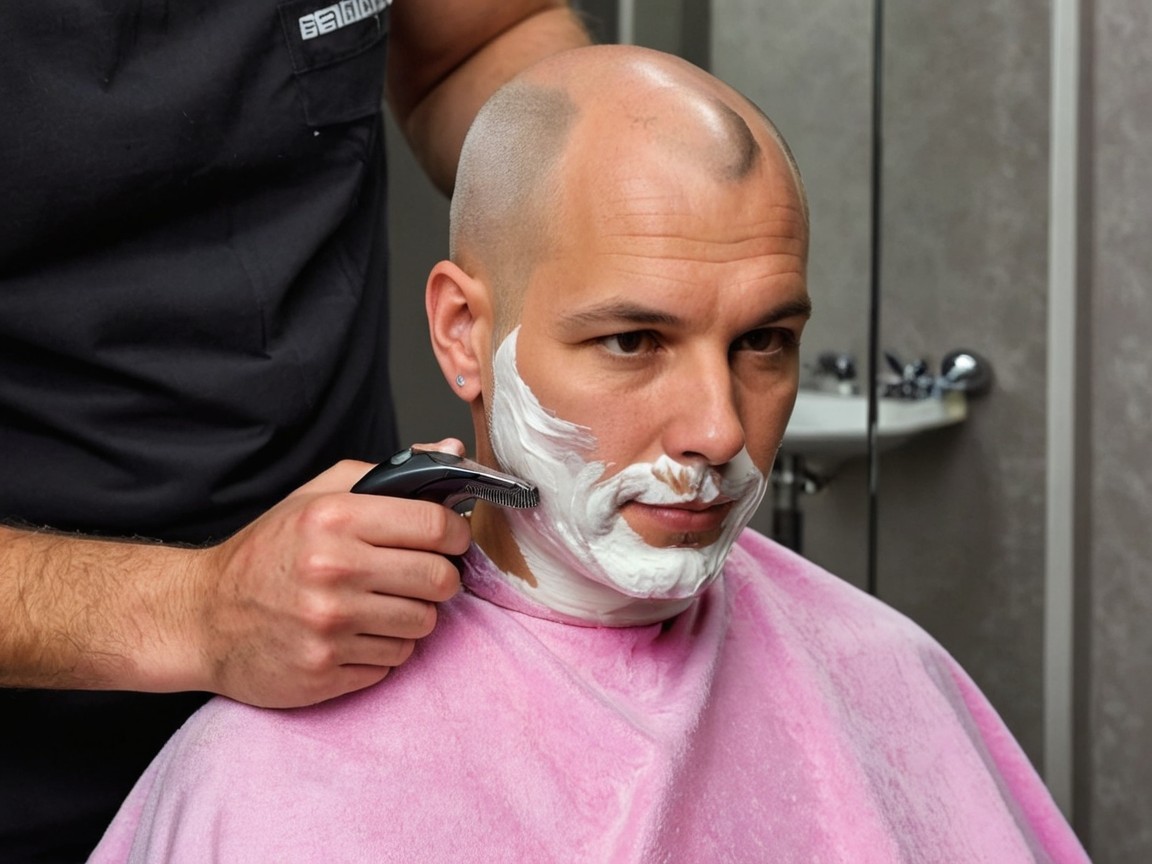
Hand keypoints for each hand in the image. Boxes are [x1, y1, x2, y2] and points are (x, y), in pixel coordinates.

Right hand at [191, 440, 471, 707]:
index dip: (456, 533)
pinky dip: (382, 650)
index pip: (434, 526)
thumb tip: (451, 450)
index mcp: (334, 519)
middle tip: (420, 575)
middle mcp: (333, 572)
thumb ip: (386, 473)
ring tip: (379, 604)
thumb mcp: (316, 496)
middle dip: (440, 578)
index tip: (452, 539)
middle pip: (440, 580)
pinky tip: (353, 634)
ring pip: (422, 626)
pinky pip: (391, 662)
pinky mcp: (323, 671)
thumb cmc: (267, 552)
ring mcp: (328, 627)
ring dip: (411, 616)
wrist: (202, 617)